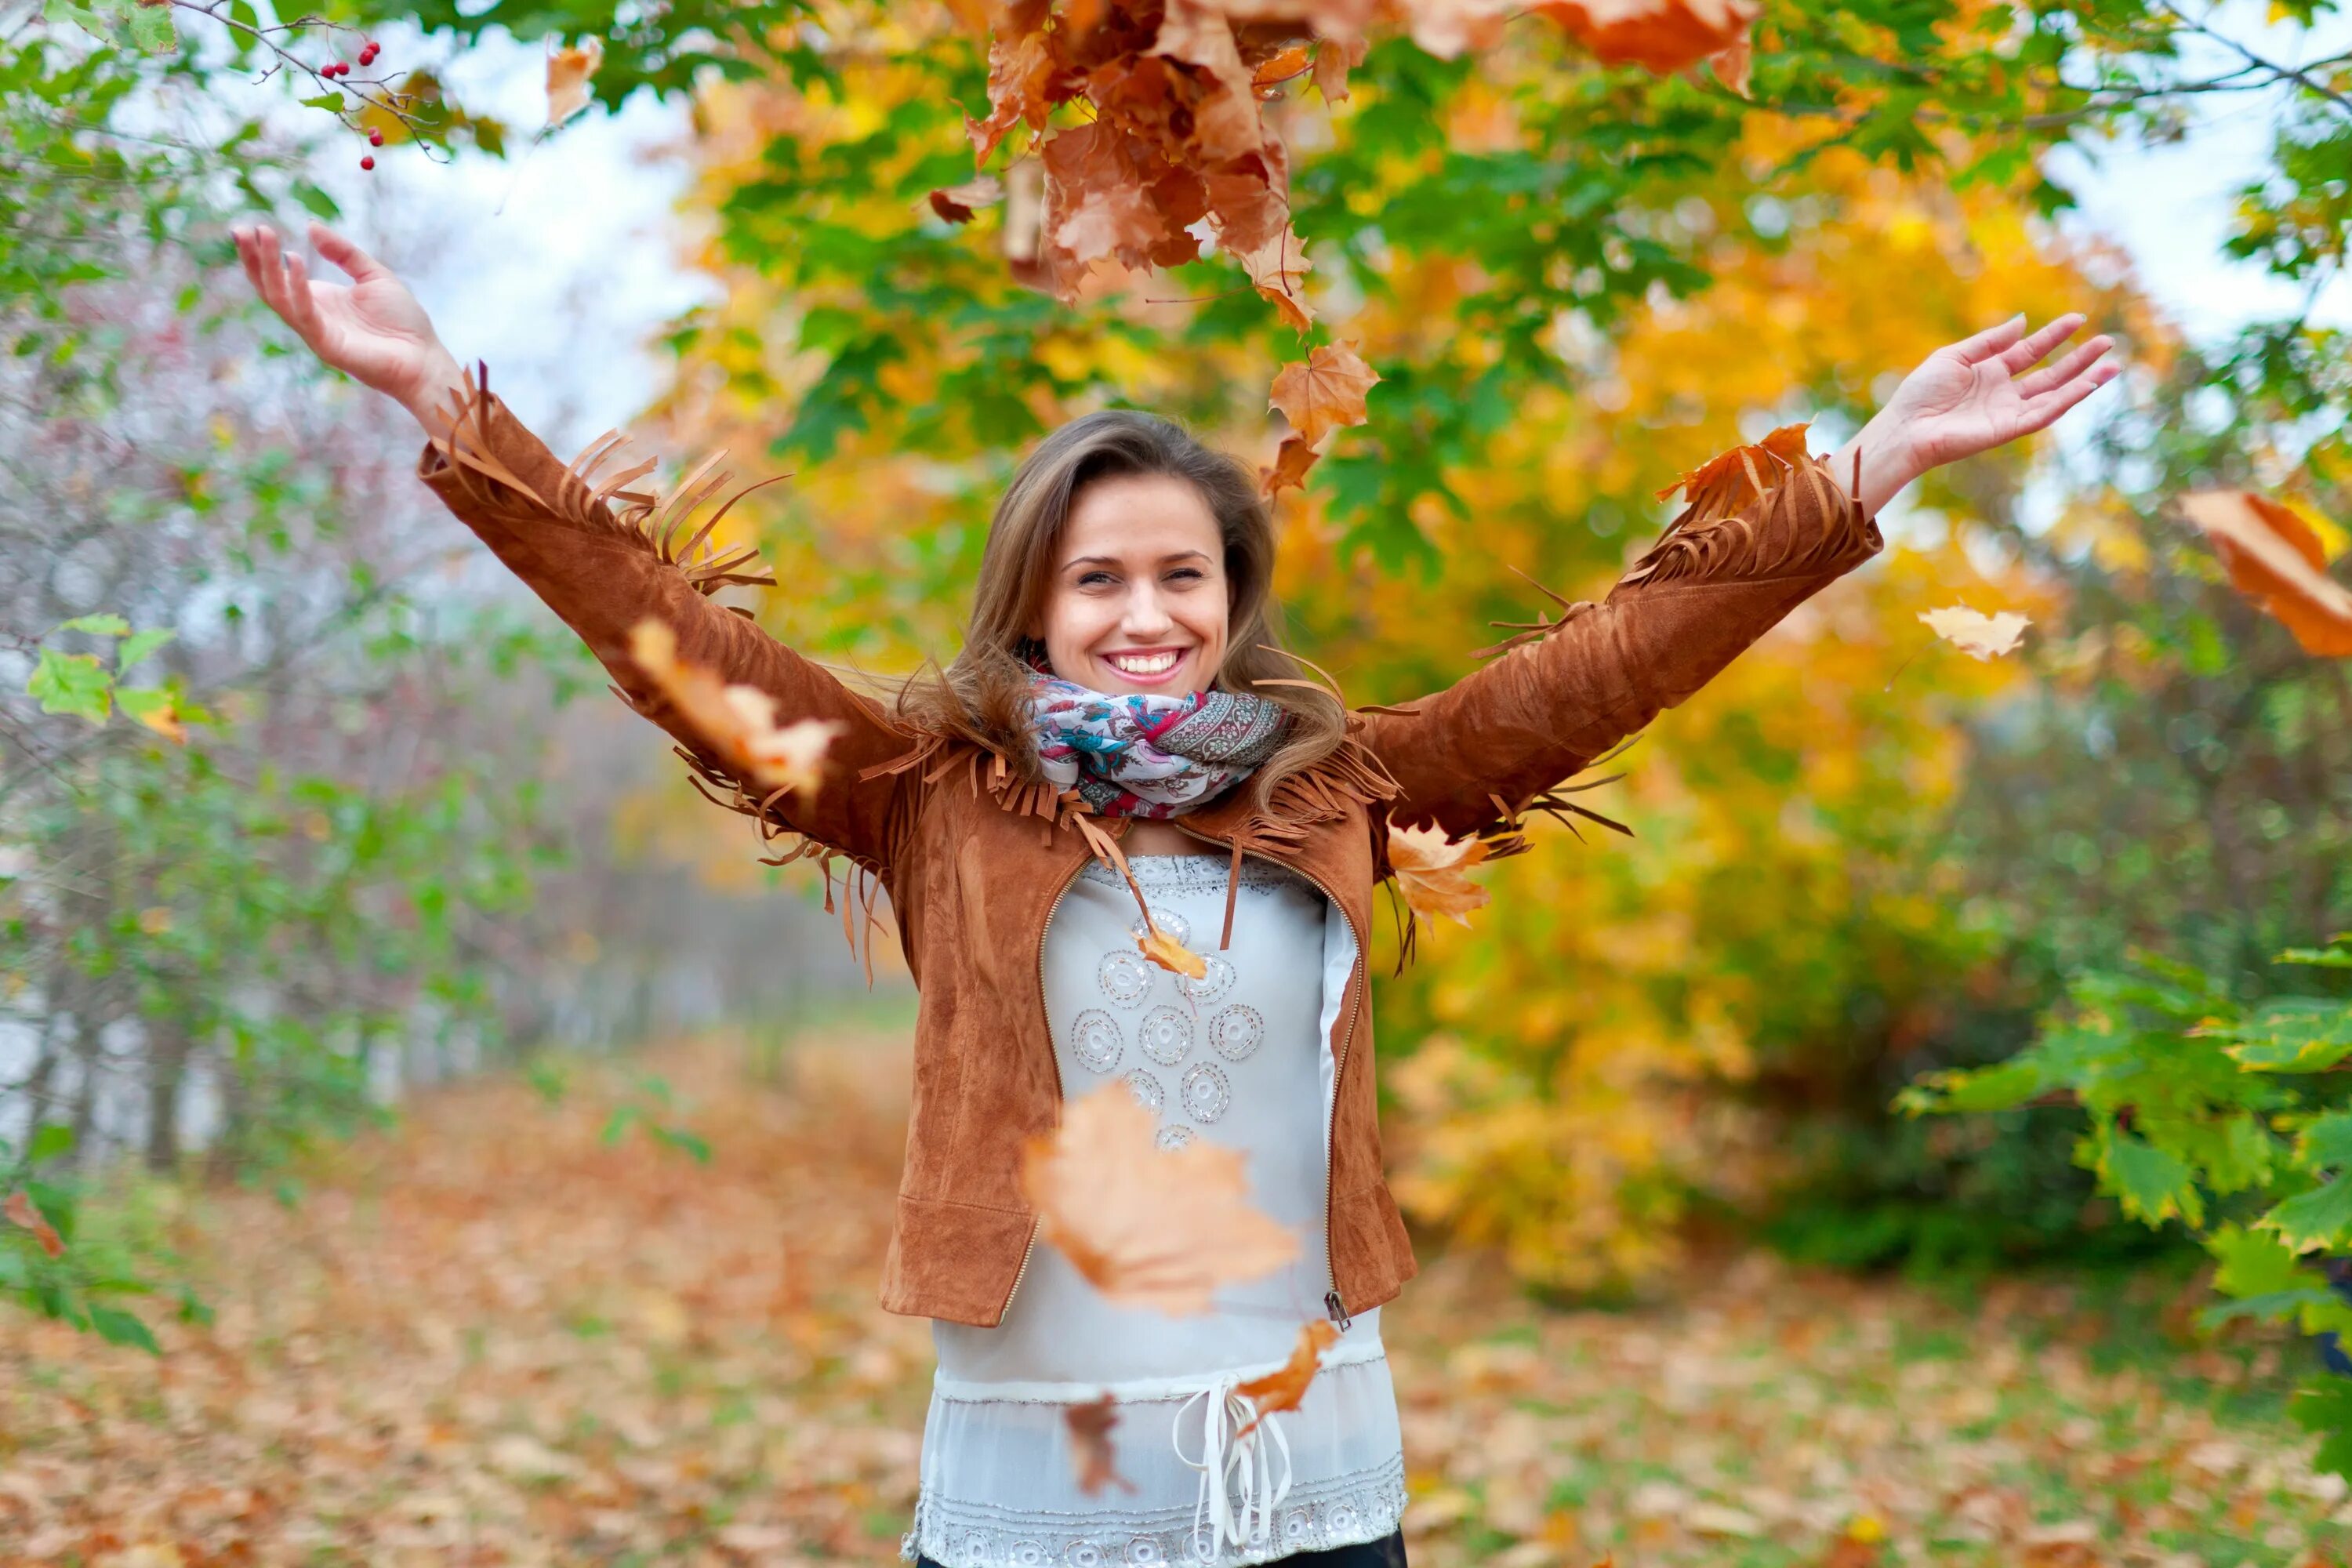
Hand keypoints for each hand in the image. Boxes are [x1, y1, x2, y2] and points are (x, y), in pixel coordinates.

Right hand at [231, 220, 466, 431]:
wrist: (424, 358)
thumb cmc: (403, 321)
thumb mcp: (373, 275)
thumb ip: (344, 253)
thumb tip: (311, 227)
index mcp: (319, 299)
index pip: (279, 275)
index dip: (262, 253)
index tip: (252, 226)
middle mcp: (311, 315)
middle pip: (269, 286)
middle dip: (253, 258)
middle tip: (241, 229)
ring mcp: (316, 331)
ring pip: (279, 298)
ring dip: (267, 267)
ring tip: (263, 236)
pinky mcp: (327, 345)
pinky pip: (304, 314)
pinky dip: (297, 287)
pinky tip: (295, 261)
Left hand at [1828, 312, 2118, 514]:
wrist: (1905, 427)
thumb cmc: (1920, 393)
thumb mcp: (1955, 356)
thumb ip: (1990, 341)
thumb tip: (2023, 321)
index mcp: (1990, 372)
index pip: (2031, 351)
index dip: (2054, 336)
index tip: (2077, 319)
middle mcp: (2004, 393)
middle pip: (2051, 374)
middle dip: (2079, 359)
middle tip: (2108, 342)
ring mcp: (2008, 412)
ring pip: (2054, 395)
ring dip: (2083, 382)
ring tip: (2111, 366)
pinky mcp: (2008, 429)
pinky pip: (2043, 413)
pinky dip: (2065, 400)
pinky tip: (2085, 386)